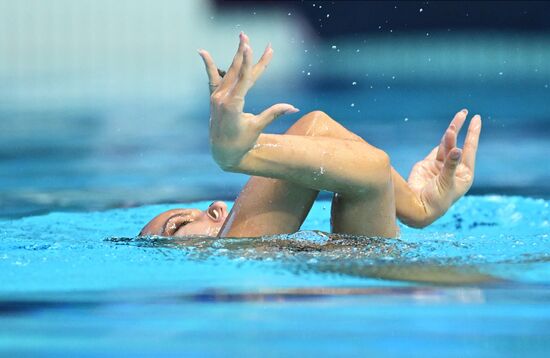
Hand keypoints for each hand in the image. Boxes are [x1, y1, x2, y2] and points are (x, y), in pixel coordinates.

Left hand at [198, 33, 298, 169]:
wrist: (222, 152)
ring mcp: (216, 97)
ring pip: (229, 72)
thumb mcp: (257, 128)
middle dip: (244, 53)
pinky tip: (203, 52)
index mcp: (233, 105)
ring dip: (237, 56)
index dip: (247, 62)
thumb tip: (294, 107)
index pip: (242, 79)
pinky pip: (212, 78)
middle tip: (246, 35)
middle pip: (237, 71)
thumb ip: (273, 114)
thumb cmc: (242, 142)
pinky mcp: (214, 98)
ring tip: (243, 39)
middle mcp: (222, 98)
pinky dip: (209, 65)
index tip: (249, 46)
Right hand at [407, 109, 481, 224]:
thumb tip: (457, 149)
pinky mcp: (429, 164)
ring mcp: (442, 166)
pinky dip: (441, 141)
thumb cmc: (437, 200)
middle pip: (459, 144)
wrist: (418, 207)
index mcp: (464, 175)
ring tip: (453, 123)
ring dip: (449, 134)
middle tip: (464, 113)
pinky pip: (437, 149)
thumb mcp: (446, 183)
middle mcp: (455, 168)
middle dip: (461, 129)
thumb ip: (451, 165)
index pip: (470, 149)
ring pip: (447, 145)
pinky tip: (448, 132)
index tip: (476, 119)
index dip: (473, 134)